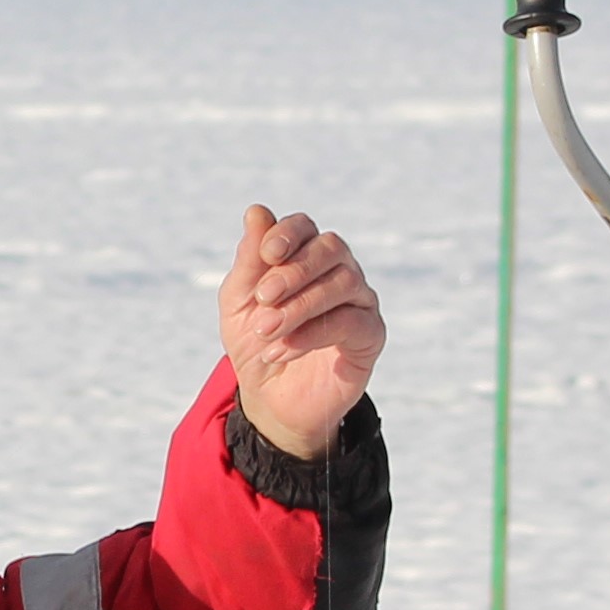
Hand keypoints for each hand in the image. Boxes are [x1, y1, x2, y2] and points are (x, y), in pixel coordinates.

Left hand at [220, 205, 385, 460]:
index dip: (288, 233)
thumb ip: (249, 261)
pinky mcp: (371, 334)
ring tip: (265, 331)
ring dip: (298, 306)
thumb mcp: (238, 304)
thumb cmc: (255, 342)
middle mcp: (339, 271)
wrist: (270, 398)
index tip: (267, 253)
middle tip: (263, 298)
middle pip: (331, 248)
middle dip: (293, 270)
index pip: (305, 227)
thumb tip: (257, 210)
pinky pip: (350, 322)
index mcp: (304, 257)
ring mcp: (360, 301)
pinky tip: (281, 350)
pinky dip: (311, 333)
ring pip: (343, 282)